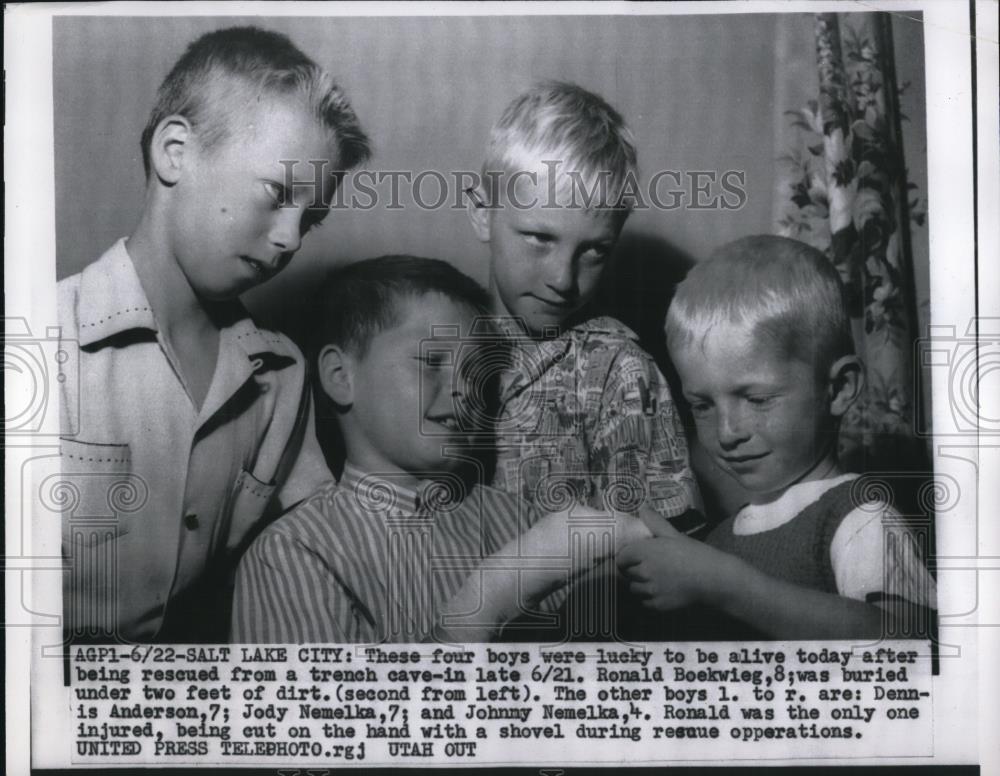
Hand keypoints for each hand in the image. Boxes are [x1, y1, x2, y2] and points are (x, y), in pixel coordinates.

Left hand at [616, 533, 737, 611]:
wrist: (715, 579)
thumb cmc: (696, 554)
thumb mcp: (675, 535)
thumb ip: (655, 523)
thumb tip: (642, 509)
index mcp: (646, 551)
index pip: (621, 556)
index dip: (625, 556)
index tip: (631, 556)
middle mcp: (645, 571)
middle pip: (626, 573)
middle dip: (632, 569)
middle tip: (644, 567)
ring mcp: (651, 590)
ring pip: (634, 588)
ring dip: (639, 584)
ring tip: (653, 579)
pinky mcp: (658, 605)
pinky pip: (644, 602)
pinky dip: (649, 598)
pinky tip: (661, 591)